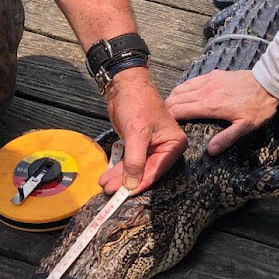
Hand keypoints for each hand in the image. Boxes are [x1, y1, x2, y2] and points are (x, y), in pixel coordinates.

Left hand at [98, 68, 187, 192]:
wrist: (123, 85)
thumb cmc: (136, 103)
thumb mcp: (136, 133)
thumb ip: (135, 161)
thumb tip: (131, 185)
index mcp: (174, 143)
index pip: (156, 170)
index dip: (139, 183)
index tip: (123, 194)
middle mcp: (166, 147)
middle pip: (145, 171)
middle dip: (126, 181)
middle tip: (108, 190)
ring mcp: (152, 147)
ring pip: (136, 168)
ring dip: (120, 177)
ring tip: (104, 184)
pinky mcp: (139, 145)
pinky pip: (130, 161)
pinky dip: (120, 168)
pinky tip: (108, 176)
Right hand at [166, 68, 278, 155]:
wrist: (268, 83)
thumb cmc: (258, 107)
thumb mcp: (245, 127)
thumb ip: (227, 138)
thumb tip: (210, 151)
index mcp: (210, 105)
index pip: (180, 110)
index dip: (169, 118)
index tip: (166, 126)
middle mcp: (205, 91)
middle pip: (176, 98)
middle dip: (168, 109)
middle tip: (164, 119)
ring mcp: (208, 80)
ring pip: (181, 88)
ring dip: (173, 98)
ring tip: (170, 109)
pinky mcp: (213, 74)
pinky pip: (192, 80)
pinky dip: (183, 88)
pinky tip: (184, 94)